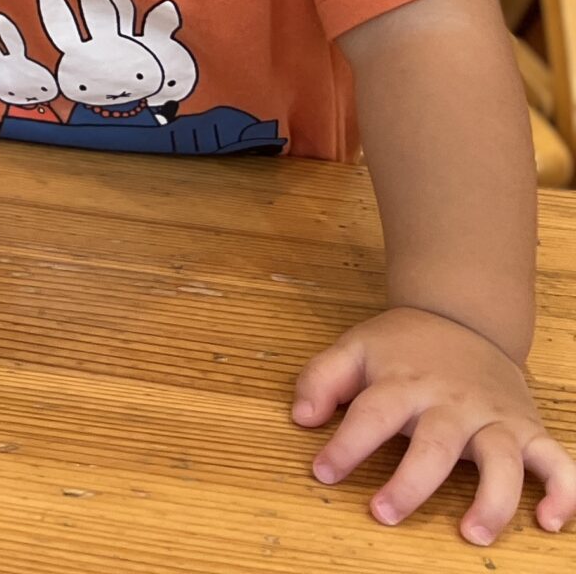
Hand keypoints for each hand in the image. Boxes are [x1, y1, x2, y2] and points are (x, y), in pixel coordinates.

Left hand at [293, 306, 575, 542]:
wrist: (464, 317)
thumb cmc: (404, 346)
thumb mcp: (355, 348)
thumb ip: (321, 378)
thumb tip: (301, 417)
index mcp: (405, 381)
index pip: (371, 415)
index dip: (346, 446)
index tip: (324, 472)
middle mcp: (453, 402)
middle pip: (435, 445)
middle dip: (410, 483)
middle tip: (383, 514)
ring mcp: (496, 417)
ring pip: (503, 459)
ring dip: (492, 499)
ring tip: (472, 533)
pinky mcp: (529, 429)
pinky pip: (558, 462)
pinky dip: (563, 492)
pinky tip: (549, 521)